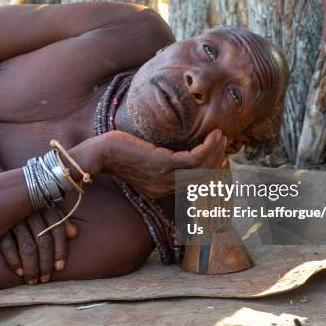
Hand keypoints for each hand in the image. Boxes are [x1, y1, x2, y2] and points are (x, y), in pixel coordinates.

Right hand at [0, 208, 77, 284]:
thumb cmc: (27, 213)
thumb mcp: (44, 213)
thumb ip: (60, 222)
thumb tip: (74, 234)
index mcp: (44, 206)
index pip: (57, 228)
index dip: (60, 250)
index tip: (60, 268)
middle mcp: (30, 211)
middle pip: (43, 240)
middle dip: (46, 263)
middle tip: (45, 279)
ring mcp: (13, 219)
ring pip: (27, 247)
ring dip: (31, 267)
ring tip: (33, 280)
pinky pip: (7, 246)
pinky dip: (14, 261)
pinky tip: (19, 273)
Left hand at [99, 129, 227, 198]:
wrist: (100, 154)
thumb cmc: (118, 152)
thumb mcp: (142, 161)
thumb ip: (159, 160)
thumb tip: (174, 150)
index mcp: (160, 189)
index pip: (192, 183)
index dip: (209, 169)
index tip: (219, 155)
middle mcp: (165, 187)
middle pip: (201, 178)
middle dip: (216, 159)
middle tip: (225, 143)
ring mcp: (164, 177)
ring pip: (200, 168)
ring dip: (215, 151)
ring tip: (222, 136)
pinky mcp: (162, 165)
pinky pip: (193, 159)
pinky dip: (207, 148)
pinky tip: (212, 136)